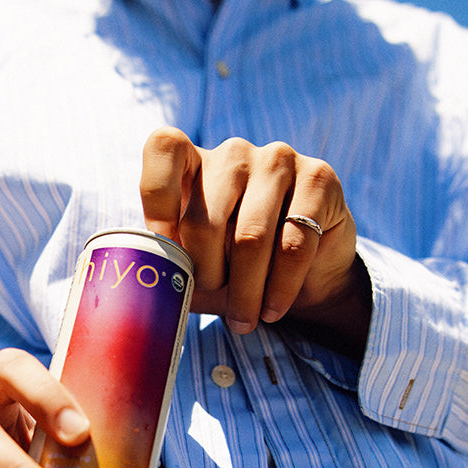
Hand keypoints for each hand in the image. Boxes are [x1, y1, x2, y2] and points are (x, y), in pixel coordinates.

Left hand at [139, 128, 370, 355]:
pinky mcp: (319, 178)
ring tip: (243, 319)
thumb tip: (149, 293)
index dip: (157, 199)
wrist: (308, 272)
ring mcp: (277, 160)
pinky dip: (280, 287)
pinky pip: (293, 243)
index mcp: (194, 163)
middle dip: (206, 273)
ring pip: (250, 237)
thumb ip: (172, 267)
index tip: (166, 246)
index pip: (163, 148)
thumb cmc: (236, 268)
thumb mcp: (197, 266)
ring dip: (244, 291)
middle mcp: (233, 154)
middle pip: (204, 219)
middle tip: (214, 298)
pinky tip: (273, 308)